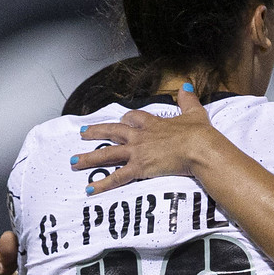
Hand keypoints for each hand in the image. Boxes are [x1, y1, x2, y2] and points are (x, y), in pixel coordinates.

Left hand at [72, 83, 222, 195]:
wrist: (199, 148)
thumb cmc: (199, 134)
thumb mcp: (194, 112)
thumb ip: (188, 99)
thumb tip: (187, 85)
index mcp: (153, 123)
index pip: (133, 118)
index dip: (127, 121)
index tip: (123, 122)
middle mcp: (140, 136)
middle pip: (112, 132)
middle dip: (96, 132)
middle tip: (82, 134)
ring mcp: (137, 152)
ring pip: (107, 154)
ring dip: (89, 158)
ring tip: (74, 161)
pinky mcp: (139, 168)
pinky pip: (117, 177)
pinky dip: (102, 184)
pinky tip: (89, 189)